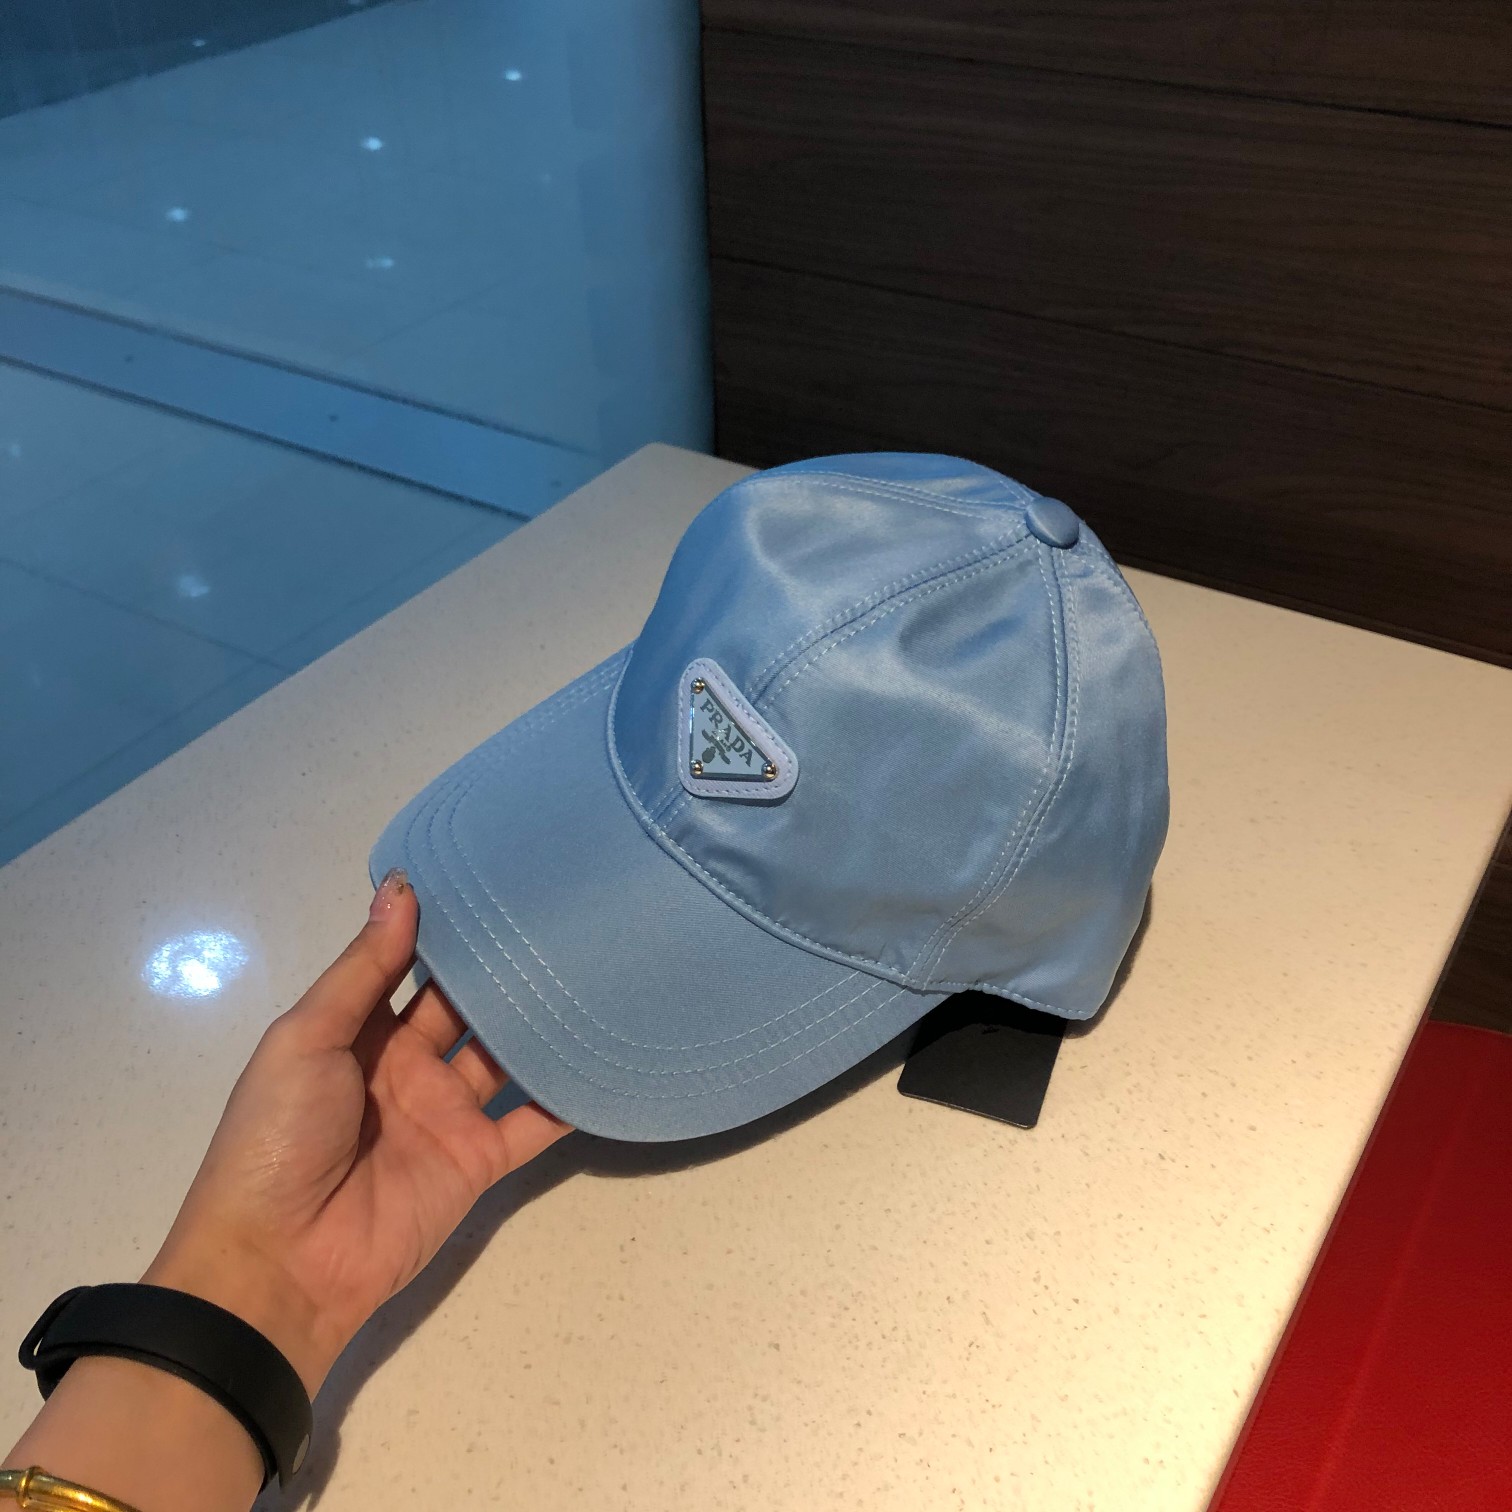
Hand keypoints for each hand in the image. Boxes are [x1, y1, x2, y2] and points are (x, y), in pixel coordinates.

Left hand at [143, 869, 569, 1393]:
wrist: (280, 1263)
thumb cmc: (278, 1138)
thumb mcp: (305, 1039)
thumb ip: (363, 968)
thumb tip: (402, 886)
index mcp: (356, 1032)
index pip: (409, 965)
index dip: (444, 927)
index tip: (494, 878)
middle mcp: (406, 1066)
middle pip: (465, 1005)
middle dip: (502, 966)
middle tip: (561, 912)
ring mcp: (446, 1114)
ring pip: (505, 1054)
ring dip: (542, 1020)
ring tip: (595, 964)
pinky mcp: (480, 1161)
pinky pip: (534, 1121)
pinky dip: (570, 1095)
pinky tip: (609, 1053)